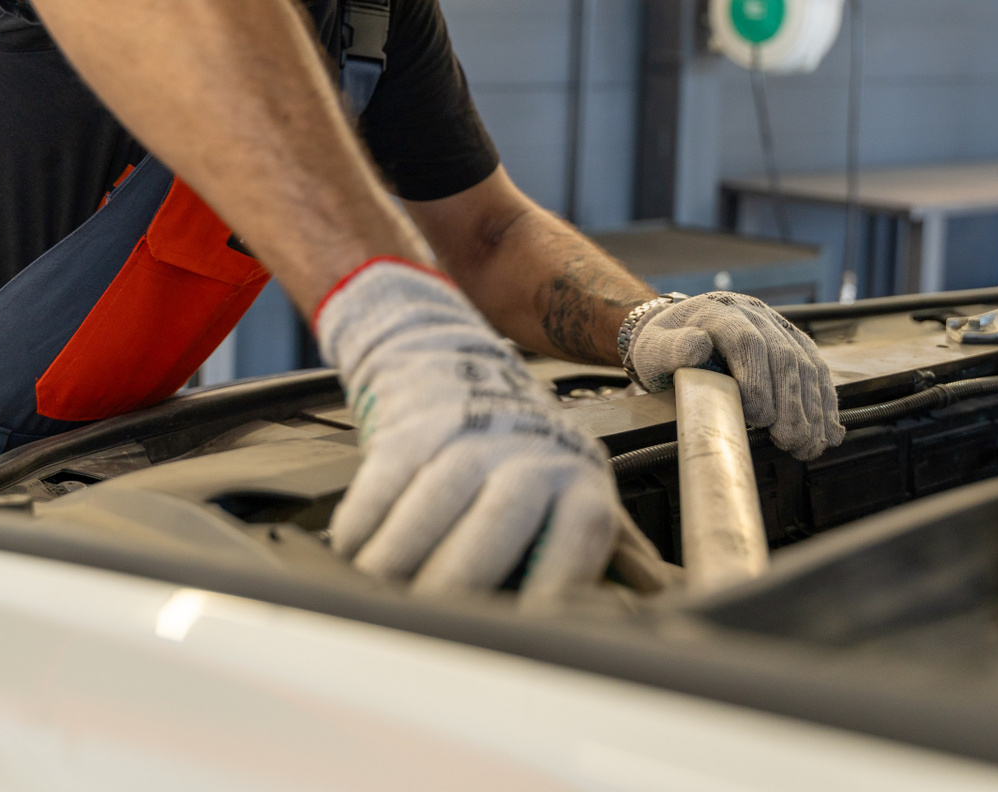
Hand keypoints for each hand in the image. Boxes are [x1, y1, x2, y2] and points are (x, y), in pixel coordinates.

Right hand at [315, 260, 622, 598]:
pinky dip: (363, 527)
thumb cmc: (522, 448)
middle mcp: (527, 454)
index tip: (527, 633)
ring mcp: (467, 437)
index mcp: (577, 480)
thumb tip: (642, 606)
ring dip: (399, 560)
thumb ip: (606, 553)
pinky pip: (382, 486)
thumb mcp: (575, 488)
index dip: (556, 589)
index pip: (577, 538)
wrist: (454, 363)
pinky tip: (355, 553)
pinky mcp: (411, 430)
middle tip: (437, 625)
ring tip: (385, 594)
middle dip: (460, 582)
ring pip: (432, 506)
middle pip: (497, 524)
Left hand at [626, 291, 842, 459]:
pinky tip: (826, 431)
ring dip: (812, 409)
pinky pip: (816, 369)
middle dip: (791, 403)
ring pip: (805, 364)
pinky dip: (824, 403)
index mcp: (719, 313)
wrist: (677, 330)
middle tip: (790, 441)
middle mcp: (754, 314)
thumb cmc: (664, 346)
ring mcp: (777, 326)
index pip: (747, 341)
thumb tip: (697, 346)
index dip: (758, 379)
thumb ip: (672, 348)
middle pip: (783, 356)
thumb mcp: (654, 347)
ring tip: (808, 445)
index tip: (758, 417)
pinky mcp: (792, 342)